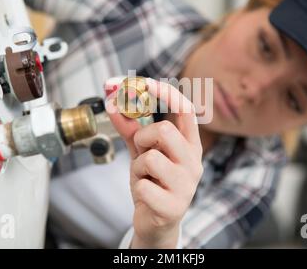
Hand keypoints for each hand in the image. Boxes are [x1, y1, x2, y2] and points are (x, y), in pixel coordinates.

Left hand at [107, 78, 202, 247]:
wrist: (156, 222)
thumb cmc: (153, 182)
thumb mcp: (142, 152)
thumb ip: (131, 128)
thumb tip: (112, 103)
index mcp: (190, 144)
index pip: (186, 110)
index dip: (166, 93)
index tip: (145, 83)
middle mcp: (194, 161)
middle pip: (164, 131)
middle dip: (143, 137)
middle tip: (142, 149)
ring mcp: (187, 185)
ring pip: (151, 158)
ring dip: (138, 166)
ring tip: (144, 176)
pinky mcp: (174, 206)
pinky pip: (143, 186)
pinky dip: (137, 187)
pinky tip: (146, 194)